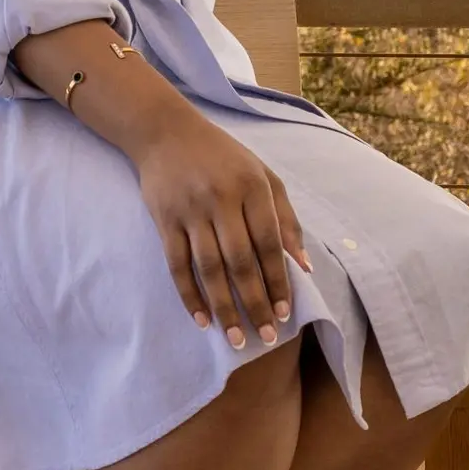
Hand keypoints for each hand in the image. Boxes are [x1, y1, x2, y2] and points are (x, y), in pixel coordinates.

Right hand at [125, 107, 308, 351]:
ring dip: (224, 308)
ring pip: (209, 269)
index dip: (278, 280)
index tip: (286, 313)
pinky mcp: (164, 219)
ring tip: (237, 339)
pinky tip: (202, 320)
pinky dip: (190, 295)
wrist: (165, 131)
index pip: (269, 242)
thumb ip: (286, 218)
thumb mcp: (262, 175)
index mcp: (252, 186)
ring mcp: (191, 209)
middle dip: (255, 303)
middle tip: (266, 336)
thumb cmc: (222, 157)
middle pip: (241, 261)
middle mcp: (222, 198)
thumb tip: (304, 266)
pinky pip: (177, 265)